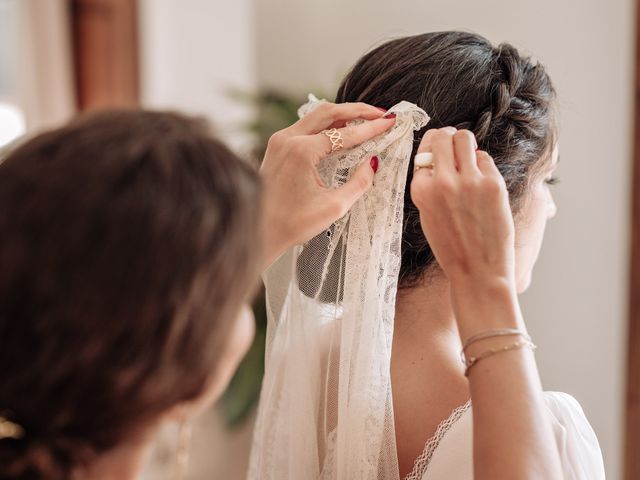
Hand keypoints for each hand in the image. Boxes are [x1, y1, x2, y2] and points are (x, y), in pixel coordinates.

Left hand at [261, 102, 395, 266]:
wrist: (259, 231)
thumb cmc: (292, 223)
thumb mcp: (334, 207)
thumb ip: (359, 182)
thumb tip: (373, 163)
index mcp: (301, 151)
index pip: (344, 134)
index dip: (370, 128)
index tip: (390, 122)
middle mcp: (288, 139)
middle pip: (329, 111)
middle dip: (357, 110)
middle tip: (380, 113)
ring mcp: (280, 140)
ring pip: (316, 116)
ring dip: (342, 115)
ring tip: (364, 119)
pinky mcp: (277, 146)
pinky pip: (305, 126)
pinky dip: (326, 125)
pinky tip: (341, 131)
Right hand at [410, 128, 515, 289]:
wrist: (477, 270)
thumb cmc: (451, 246)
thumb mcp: (427, 214)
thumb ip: (429, 184)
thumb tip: (439, 154)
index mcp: (420, 190)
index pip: (424, 149)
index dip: (433, 146)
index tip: (439, 147)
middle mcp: (442, 182)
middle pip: (443, 136)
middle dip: (449, 138)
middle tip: (455, 146)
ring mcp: (468, 181)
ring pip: (465, 138)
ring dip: (466, 144)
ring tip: (469, 159)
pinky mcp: (492, 184)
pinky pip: (485, 158)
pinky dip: (483, 165)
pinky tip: (483, 183)